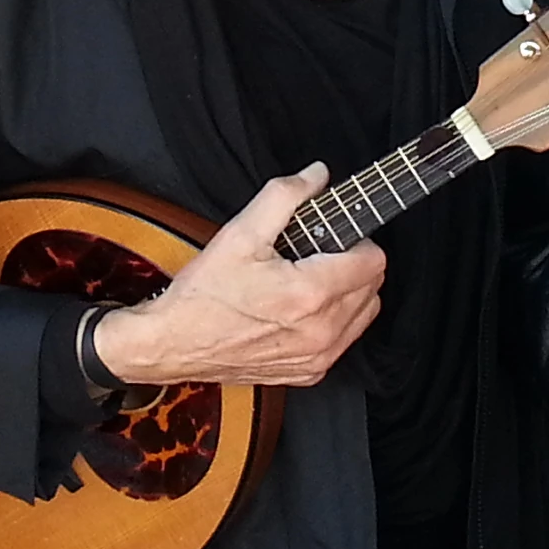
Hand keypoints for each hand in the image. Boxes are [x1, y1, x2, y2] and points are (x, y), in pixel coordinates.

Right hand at [90, 165, 384, 388]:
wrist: (174, 343)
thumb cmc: (204, 294)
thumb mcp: (240, 232)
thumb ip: (285, 196)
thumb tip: (317, 175)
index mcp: (311, 294)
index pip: (374, 262)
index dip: (358, 240)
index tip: (334, 237)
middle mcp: (321, 331)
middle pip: (373, 288)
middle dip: (353, 265)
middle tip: (318, 255)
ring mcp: (316, 357)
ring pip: (363, 316)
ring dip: (348, 294)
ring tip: (311, 281)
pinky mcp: (308, 373)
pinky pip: (343, 342)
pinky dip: (334, 323)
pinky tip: (302, 310)